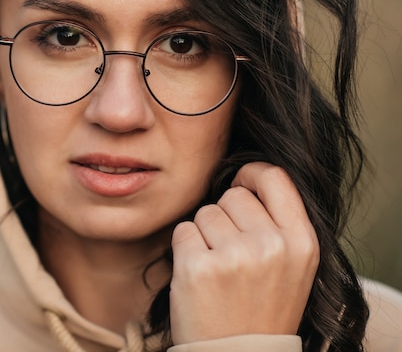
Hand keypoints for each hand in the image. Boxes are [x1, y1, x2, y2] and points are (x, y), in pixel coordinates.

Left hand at [169, 162, 319, 343]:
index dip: (253, 174)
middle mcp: (272, 246)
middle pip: (233, 196)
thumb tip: (247, 180)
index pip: (276, 178)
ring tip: (218, 270)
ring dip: (204, 235)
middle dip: (225, 217)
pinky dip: (185, 249)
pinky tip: (199, 276)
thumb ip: (279, 223)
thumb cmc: (261, 310)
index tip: (240, 184)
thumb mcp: (292, 267)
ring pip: (205, 213)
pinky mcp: (198, 268)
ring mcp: (234, 257)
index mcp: (302, 242)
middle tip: (231, 254)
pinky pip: (183, 231)